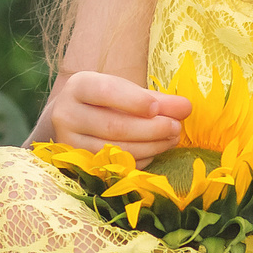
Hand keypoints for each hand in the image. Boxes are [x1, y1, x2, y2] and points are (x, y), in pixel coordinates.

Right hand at [37, 71, 190, 153]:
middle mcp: (66, 113)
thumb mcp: (126, 92)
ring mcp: (69, 142)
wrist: (73, 120)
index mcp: (79, 86)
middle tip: (176, 127)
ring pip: (115, 149)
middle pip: (113, 125)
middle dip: (150, 128)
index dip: (134, 101)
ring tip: (172, 138)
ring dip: (150, 146)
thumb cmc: (105, 101)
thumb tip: (186, 108)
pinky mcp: (79, 164)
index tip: (158, 108)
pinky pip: (115, 165)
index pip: (106, 92)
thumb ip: (156, 99)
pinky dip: (140, 159)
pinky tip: (155, 151)